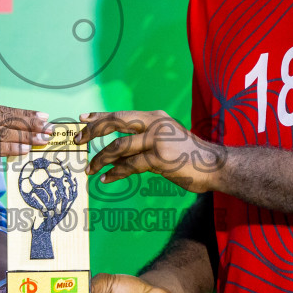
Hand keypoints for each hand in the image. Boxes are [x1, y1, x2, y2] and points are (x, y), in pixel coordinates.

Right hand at [0, 101, 51, 178]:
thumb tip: (4, 131)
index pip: (2, 109)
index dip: (24, 114)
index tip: (42, 116)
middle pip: (6, 119)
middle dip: (30, 124)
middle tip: (49, 128)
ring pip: (2, 133)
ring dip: (25, 137)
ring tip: (42, 140)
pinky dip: (10, 148)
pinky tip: (24, 149)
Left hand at [77, 110, 225, 193]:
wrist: (215, 165)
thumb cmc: (190, 155)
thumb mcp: (168, 138)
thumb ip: (146, 138)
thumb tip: (121, 148)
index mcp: (155, 117)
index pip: (121, 114)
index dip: (100, 116)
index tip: (82, 119)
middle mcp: (154, 124)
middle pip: (116, 123)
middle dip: (93, 131)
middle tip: (77, 140)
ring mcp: (157, 140)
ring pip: (119, 147)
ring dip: (101, 159)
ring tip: (90, 169)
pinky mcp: (159, 158)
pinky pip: (129, 166)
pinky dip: (115, 173)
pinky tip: (106, 179)